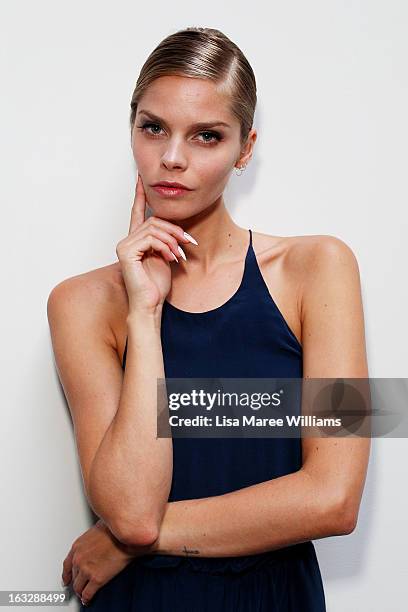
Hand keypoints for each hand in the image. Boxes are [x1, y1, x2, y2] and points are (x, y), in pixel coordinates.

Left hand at [61, 519, 150, 605]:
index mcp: (78, 546)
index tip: (67, 579)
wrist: (126, 536)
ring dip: (81, 591)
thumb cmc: (115, 530)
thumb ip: (90, 541)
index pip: (66, 565)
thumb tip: (92, 545)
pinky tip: (88, 599)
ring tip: (84, 594)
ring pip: (78, 587)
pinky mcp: (97, 579)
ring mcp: (86, 570)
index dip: (66, 575)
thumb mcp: (96, 530)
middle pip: (74, 577)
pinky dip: (87, 598)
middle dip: (77, 581)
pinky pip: (87, 594)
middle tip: (80, 585)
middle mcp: (79, 559)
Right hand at [116, 174, 197, 314]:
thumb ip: (167, 240)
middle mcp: (127, 240)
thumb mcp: (167, 256)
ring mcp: (124, 246)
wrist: (151, 304)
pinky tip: (171, 258)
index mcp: (136, 240)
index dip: (140, 195)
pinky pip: (150, 238)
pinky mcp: (126, 252)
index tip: (142, 179)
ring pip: (154, 228)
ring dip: (172, 240)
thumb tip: (178, 228)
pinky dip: (165, 246)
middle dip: (174, 230)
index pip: (138, 212)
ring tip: (180, 255)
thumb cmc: (157, 285)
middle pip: (154, 220)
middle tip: (188, 243)